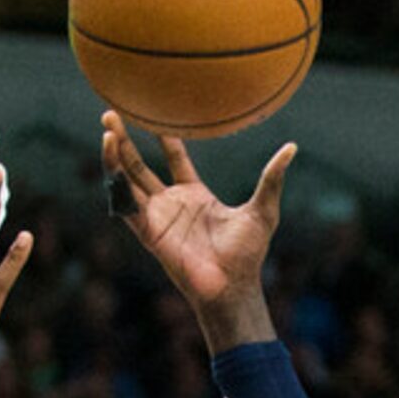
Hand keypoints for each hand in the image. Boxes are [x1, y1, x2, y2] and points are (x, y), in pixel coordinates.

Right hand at [101, 112, 293, 347]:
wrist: (233, 285)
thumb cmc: (248, 255)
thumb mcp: (263, 209)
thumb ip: (271, 178)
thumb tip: (292, 148)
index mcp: (195, 196)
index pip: (175, 158)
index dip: (165, 136)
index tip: (157, 112)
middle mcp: (171, 204)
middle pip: (141, 164)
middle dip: (126, 139)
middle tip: (113, 113)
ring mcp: (157, 216)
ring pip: (128, 177)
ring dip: (115, 151)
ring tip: (107, 122)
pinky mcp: (148, 229)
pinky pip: (125, 201)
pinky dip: (115, 177)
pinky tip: (109, 152)